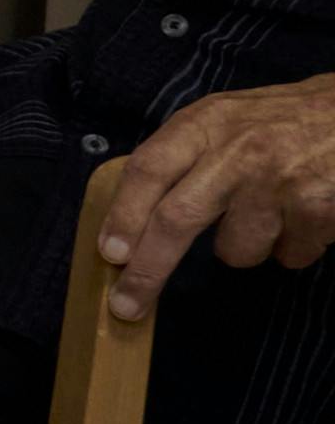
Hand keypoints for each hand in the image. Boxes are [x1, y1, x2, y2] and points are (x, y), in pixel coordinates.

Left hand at [96, 78, 334, 324]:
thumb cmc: (287, 121)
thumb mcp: (229, 117)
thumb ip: (187, 153)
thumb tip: (132, 213)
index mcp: (206, 123)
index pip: (148, 169)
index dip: (123, 215)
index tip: (109, 254)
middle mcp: (236, 152)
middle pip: (177, 220)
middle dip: (148, 270)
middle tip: (127, 305)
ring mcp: (277, 183)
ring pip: (235, 251)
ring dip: (246, 247)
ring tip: (271, 213)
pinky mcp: (316, 210)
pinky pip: (288, 257)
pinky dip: (294, 248)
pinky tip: (307, 216)